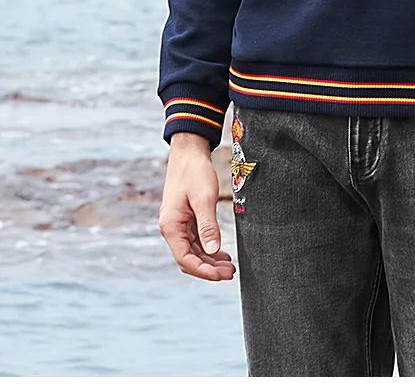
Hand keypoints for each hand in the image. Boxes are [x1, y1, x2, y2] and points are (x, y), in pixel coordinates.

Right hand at [158, 133, 236, 280]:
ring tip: (229, 267)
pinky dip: (207, 249)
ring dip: (209, 260)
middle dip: (208, 269)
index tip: (221, 276)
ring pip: (192, 251)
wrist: (189, 151)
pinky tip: (221, 253)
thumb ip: (208, 225)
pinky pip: (195, 241)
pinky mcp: (185, 219)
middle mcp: (171, 228)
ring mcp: (177, 224)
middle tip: (230, 273)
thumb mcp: (204, 197)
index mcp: (170, 225)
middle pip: (188, 258)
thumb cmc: (195, 171)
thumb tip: (213, 250)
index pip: (185, 258)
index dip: (203, 271)